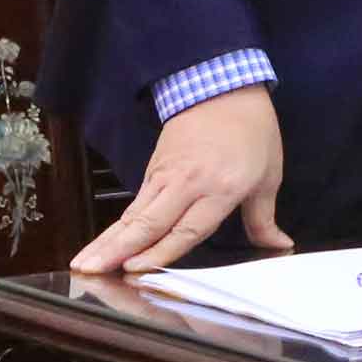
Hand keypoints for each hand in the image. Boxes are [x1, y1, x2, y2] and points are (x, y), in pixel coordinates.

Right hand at [73, 84, 288, 272]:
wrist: (224, 89)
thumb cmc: (252, 132)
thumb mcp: (268, 176)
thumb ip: (264, 218)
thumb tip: (279, 245)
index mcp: (222, 187)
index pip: (189, 227)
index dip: (162, 250)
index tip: (137, 269)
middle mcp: (189, 183)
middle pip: (151, 222)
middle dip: (119, 250)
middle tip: (92, 272)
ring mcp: (167, 176)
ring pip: (134, 215)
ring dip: (107, 241)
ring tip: (82, 265)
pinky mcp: (153, 170)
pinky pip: (134, 205)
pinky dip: (115, 227)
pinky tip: (98, 246)